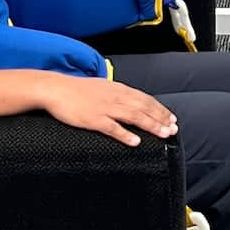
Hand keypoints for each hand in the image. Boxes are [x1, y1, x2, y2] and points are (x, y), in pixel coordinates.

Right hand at [41, 74, 176, 146]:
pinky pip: (112, 128)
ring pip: (134, 116)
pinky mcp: (93, 119)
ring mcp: (105, 108)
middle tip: (173, 128)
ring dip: (151, 126)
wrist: (56, 89)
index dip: (160, 109)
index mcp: (118, 89)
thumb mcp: (102, 87)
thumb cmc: (77, 90)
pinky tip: (136, 142)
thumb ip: (117, 94)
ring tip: (164, 134)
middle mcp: (115, 97)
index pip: (145, 99)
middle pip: (144, 108)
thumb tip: (130, 100)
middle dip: (161, 118)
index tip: (172, 118)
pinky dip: (125, 135)